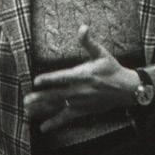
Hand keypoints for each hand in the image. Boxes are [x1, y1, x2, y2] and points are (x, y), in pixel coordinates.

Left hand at [24, 25, 139, 132]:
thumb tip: (83, 27)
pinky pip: (67, 118)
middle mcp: (81, 90)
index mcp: (84, 75)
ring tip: (28, 111)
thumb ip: (88, 42)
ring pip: (59, 106)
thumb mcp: (102, 54)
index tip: (36, 81)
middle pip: (57, 95)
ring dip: (42, 109)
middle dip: (40, 98)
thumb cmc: (113, 70)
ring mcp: (82, 102)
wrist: (128, 89)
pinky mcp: (84, 110)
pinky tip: (43, 127)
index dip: (50, 79)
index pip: (64, 77)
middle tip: (26, 100)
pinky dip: (55, 123)